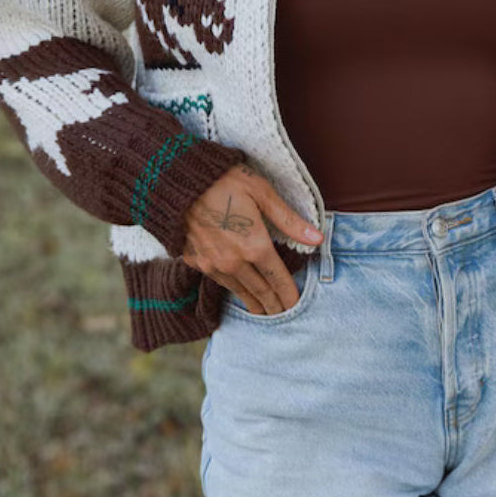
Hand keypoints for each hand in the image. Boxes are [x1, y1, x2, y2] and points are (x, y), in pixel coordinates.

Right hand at [181, 162, 323, 313]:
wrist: (177, 181)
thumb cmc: (224, 180)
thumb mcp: (262, 193)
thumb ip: (289, 220)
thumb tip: (318, 238)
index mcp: (254, 246)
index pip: (279, 279)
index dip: (290, 295)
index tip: (297, 305)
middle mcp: (234, 262)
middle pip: (261, 292)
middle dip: (274, 306)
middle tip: (284, 316)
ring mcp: (213, 265)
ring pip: (239, 292)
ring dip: (254, 303)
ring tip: (264, 312)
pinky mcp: (196, 262)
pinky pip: (220, 282)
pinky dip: (233, 290)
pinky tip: (239, 292)